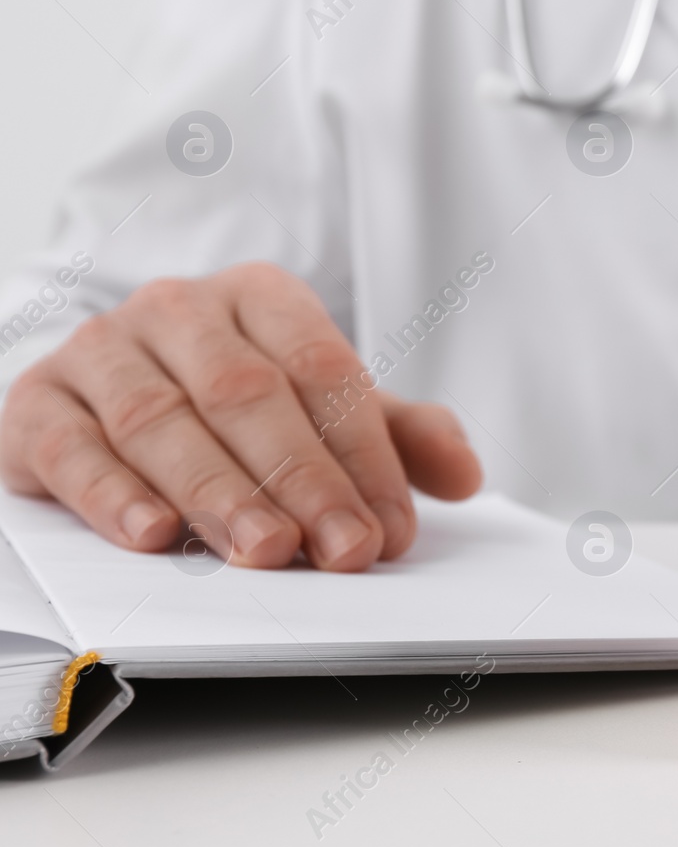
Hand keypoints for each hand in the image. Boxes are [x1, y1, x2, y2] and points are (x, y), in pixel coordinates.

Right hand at [0, 262, 481, 569]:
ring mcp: (101, 350)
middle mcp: (178, 310)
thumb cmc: (233, 402)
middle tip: (339, 550)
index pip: (322, 369)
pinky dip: (112, 493)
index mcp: (260, 297)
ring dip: (217, 492)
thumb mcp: (325, 410)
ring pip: (161, 420)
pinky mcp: (38, 401)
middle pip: (246, 394)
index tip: (388, 529)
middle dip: (301, 479)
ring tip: (263, 550)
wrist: (110, 383)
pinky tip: (154, 536)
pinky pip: (71, 446)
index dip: (361, 454)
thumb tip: (466, 475)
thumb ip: (398, 436)